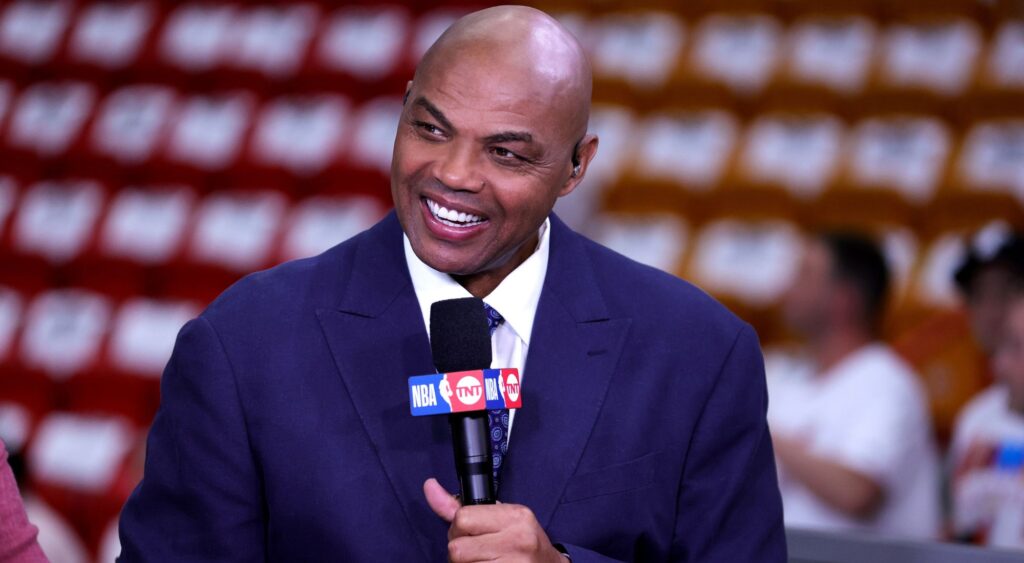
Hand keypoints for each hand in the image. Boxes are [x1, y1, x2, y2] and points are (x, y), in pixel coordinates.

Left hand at [424, 478, 565, 562]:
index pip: (463, 519)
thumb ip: (460, 506)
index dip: (458, 529)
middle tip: (477, 552)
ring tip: (484, 562)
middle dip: (460, 552)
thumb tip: (429, 486)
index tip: (471, 533)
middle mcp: (518, 539)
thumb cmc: (521, 542)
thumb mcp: (499, 517)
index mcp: (515, 516)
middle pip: (457, 549)